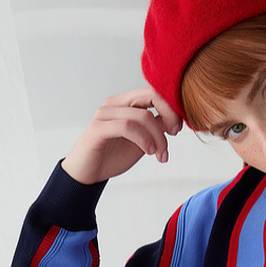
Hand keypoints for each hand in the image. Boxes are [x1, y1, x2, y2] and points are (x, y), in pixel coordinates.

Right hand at [61, 88, 182, 184]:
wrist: (88, 174)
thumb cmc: (113, 156)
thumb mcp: (142, 141)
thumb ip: (155, 129)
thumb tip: (175, 121)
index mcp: (125, 103)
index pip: (153, 92)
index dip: (171, 108)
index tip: (177, 129)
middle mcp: (115, 104)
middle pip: (150, 95)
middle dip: (169, 114)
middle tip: (174, 134)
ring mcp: (105, 114)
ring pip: (142, 116)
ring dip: (158, 137)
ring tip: (160, 154)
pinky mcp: (98, 128)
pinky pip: (127, 127)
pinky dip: (143, 139)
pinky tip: (149, 151)